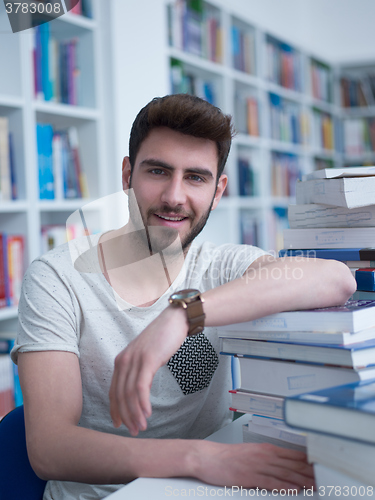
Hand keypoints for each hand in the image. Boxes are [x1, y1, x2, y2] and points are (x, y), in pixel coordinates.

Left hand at [109, 305, 187, 434]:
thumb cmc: (162, 338)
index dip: (115, 410)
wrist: (175, 320)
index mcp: (121, 360)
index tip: (118, 424)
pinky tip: (148, 413)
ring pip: (129, 393)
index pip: (113, 391)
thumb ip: (139, 370)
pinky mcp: (147, 359)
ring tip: (142, 427)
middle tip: (133, 431)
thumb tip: (139, 389)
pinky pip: (141, 386)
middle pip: (119, 395)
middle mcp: (124, 360)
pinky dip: (143, 402)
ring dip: (135, 413)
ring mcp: (135, 359)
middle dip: (125, 416)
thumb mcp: (146, 355)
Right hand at [196, 441, 314, 490]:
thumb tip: (284, 467)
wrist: (208, 457)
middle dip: (311, 473)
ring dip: (303, 481)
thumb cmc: (228, 457)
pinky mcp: (250, 476)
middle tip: (325, 480)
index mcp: (267, 449)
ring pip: (286, 474)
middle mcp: (265, 455)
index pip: (294, 456)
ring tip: (316, 487)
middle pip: (293, 465)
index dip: (309, 463)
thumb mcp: (251, 453)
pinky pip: (270, 482)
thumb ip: (268, 459)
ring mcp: (258, 465)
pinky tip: (294, 490)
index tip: (322, 469)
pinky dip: (284, 486)